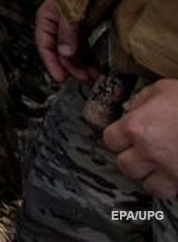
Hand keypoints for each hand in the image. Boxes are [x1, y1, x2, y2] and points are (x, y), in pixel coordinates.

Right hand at [33, 0, 95, 82]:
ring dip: (81, 63)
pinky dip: (88, 56)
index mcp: (46, 16)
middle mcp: (56, 22)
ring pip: (73, 49)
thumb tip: (65, 53)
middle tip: (82, 77)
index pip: (45, 44)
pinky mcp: (83, 25)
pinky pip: (83, 45)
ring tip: (92, 74)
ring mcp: (70, 25)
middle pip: (60, 50)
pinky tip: (95, 65)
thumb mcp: (70, 10)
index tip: (60, 77)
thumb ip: (67, 32)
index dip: (52, 62)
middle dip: (70, 66)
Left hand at [104, 79, 177, 198]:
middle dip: (133, 159)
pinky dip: (174, 185)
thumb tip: (128, 110)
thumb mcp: (164, 88)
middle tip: (145, 152)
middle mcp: (149, 152)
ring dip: (153, 177)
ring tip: (162, 165)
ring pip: (148, 185)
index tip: (127, 136)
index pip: (111, 140)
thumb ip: (142, 99)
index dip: (118, 138)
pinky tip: (177, 172)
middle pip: (125, 166)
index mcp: (137, 127)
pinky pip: (173, 193)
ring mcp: (170, 171)